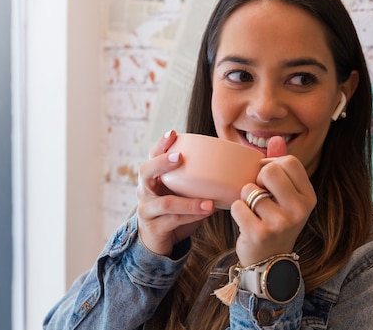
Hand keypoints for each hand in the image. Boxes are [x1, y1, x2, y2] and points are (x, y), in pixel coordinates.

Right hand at [136, 130, 214, 256]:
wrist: (157, 239)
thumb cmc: (173, 210)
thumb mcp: (180, 191)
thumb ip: (193, 178)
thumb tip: (228, 164)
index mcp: (152, 177)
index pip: (152, 155)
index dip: (161, 144)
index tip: (173, 133)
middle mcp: (144, 190)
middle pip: (146, 172)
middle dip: (161, 163)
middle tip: (179, 157)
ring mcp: (147, 209)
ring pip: (165, 203)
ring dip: (189, 202)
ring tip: (209, 202)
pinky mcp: (153, 227)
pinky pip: (173, 221)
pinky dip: (191, 216)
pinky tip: (206, 213)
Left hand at [230, 136, 316, 265]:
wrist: (268, 262)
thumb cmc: (274, 221)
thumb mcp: (284, 196)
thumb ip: (280, 165)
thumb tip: (276, 138)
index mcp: (308, 197)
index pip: (288, 161)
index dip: (270, 166)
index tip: (267, 181)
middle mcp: (300, 210)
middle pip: (270, 170)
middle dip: (257, 180)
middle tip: (259, 196)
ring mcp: (282, 223)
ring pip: (249, 189)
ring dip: (244, 198)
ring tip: (253, 212)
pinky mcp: (261, 233)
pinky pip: (237, 206)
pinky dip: (236, 211)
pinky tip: (246, 222)